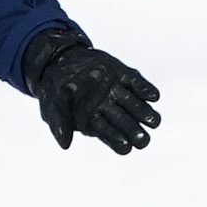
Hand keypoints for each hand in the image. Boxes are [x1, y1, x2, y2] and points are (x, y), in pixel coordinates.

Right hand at [23, 25, 162, 154]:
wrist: (60, 59)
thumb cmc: (55, 87)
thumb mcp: (52, 105)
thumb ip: (59, 124)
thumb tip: (65, 145)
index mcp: (91, 120)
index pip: (106, 133)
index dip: (116, 140)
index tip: (126, 147)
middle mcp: (107, 107)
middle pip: (124, 122)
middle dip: (134, 131)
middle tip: (144, 140)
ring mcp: (116, 91)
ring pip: (134, 104)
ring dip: (144, 112)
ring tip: (154, 121)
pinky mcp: (123, 74)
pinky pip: (136, 82)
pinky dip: (145, 89)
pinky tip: (153, 96)